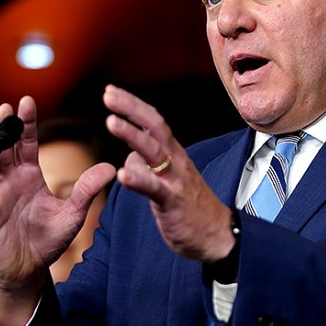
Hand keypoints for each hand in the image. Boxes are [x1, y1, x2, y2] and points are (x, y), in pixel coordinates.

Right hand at [0, 96, 115, 325]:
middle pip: (3, 147)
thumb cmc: (48, 241)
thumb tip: (111, 167)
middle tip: (4, 109)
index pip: (26, 142)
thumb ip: (87, 190)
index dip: (26, 123)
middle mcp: (10, 180)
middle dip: (2, 127)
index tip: (27, 102)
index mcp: (30, 175)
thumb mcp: (73, 214)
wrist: (29, 270)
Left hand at [103, 85, 233, 262]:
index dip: (132, 105)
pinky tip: (121, 175)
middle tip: (109, 95)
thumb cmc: (190, 206)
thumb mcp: (166, 179)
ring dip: (132, 135)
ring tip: (111, 122)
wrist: (217, 234)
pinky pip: (153, 188)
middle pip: (154, 127)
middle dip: (131, 109)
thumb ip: (148, 166)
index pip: (153, 122)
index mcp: (173, 153)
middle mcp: (175, 160)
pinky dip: (137, 180)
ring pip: (154, 151)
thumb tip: (129, 158)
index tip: (111, 91)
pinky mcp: (173, 201)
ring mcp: (175, 179)